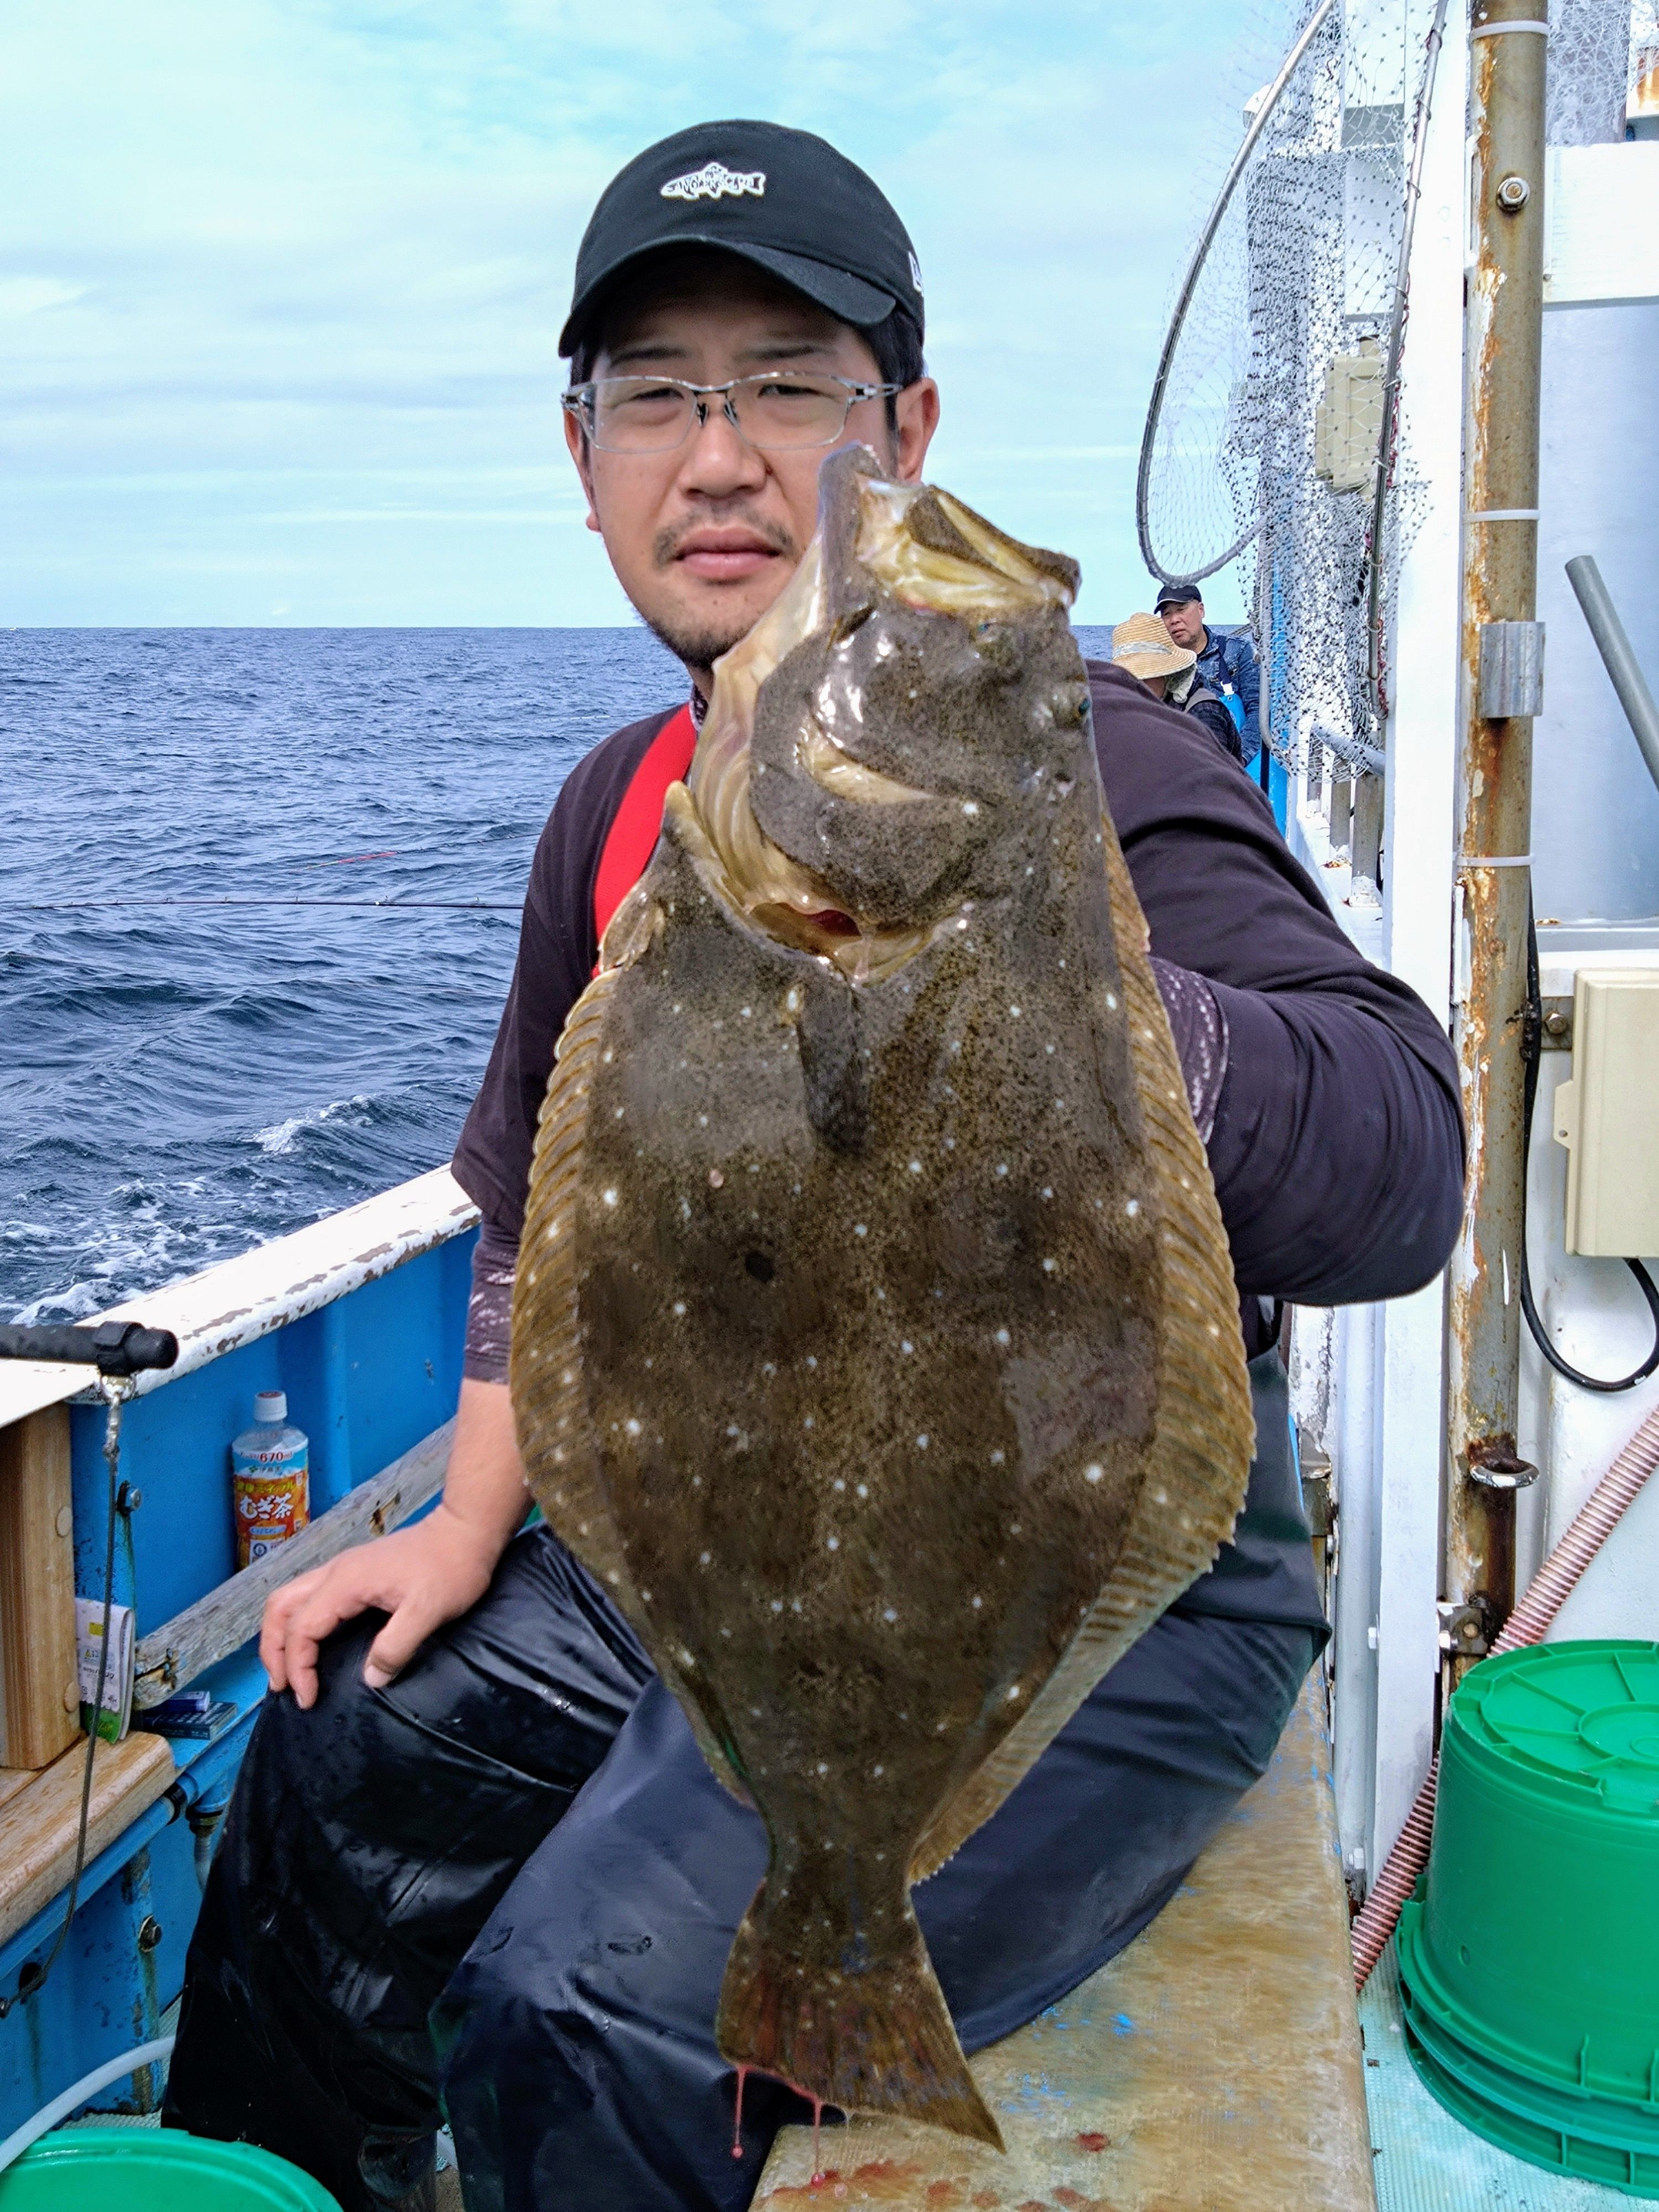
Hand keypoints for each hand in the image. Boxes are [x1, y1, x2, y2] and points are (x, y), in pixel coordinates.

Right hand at [260, 1502, 507, 1710]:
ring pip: (290, 1598)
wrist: (465, 1530)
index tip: (308, 1697)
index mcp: (346, 1582)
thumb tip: (370, 1679)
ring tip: (287, 1669)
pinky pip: (309, 1596)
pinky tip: (311, 1642)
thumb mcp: (429, 1611)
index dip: (298, 1666)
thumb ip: (396, 1646)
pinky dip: (298, 1622)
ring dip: (281, 1634)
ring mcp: (343, 1568)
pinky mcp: (354, 1571)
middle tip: (282, 1687)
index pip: (302, 1627)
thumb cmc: (450, 1567)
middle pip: (281, 1608)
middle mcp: (336, 1572)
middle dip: (273, 1649)